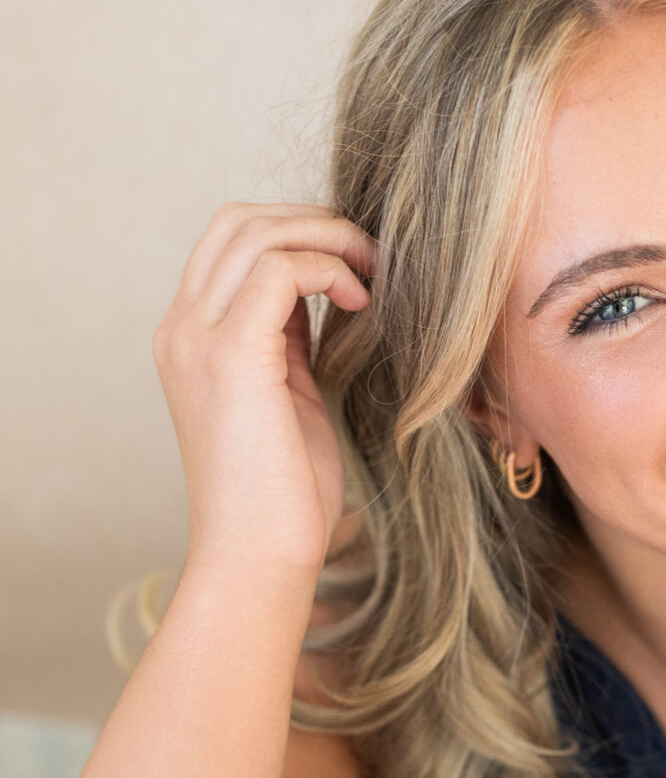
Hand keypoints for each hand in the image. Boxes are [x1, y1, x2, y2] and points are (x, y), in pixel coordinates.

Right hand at [153, 202, 374, 585]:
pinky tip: (360, 302)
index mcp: (190, 337)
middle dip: (312, 221)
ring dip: (326, 238)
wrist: (259, 556)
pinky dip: (326, 269)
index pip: (231, 244)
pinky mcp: (230, 354)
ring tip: (372, 272)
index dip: (297, 234)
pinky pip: (278, 268)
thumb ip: (291, 338)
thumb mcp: (290, 397)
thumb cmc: (284, 496)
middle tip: (371, 255)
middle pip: (238, 221)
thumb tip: (322, 287)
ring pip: (255, 231)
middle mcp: (182, 328)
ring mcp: (198, 338)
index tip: (354, 264)